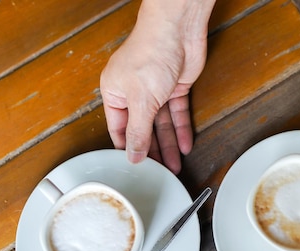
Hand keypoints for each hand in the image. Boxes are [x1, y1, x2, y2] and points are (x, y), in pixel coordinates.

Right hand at [100, 2, 210, 173]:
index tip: (136, 168)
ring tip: (174, 167)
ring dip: (168, 144)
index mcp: (114, 93)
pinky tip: (185, 146)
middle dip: (152, 151)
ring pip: (161, 124)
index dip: (128, 149)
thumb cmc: (150, 54)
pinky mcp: (174, 88)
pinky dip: (181, 129)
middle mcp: (132, 93)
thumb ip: (138, 132)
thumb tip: (133, 156)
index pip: (118, 129)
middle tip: (159, 172)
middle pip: (142, 129)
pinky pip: (176, 114)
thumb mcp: (141, 101)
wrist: (178, 29)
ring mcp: (154, 91)